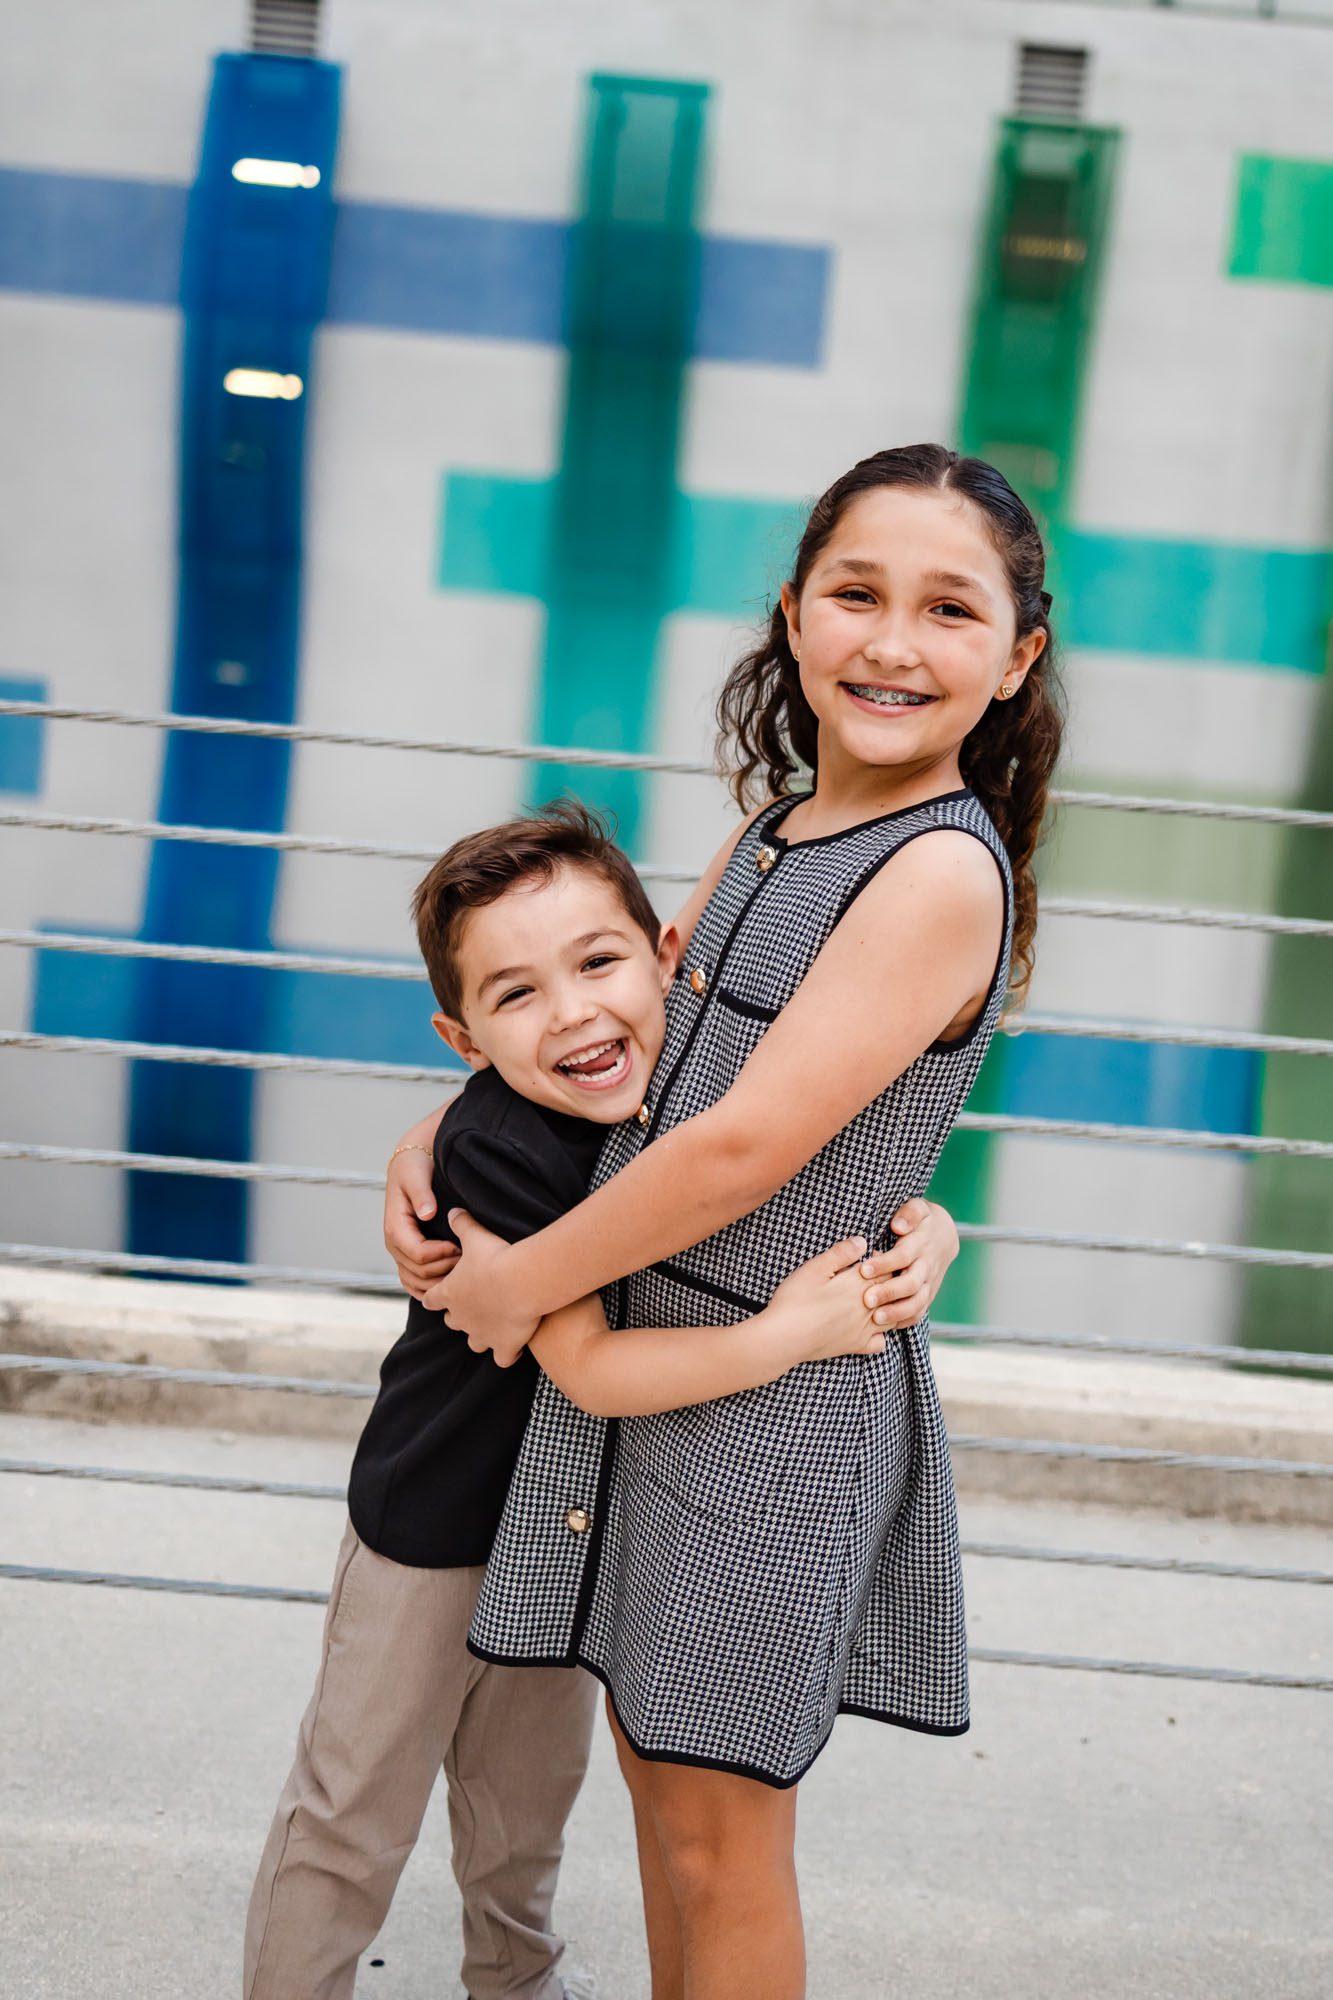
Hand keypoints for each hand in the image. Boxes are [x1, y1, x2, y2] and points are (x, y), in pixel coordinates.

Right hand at [384, 1136, 458, 1298]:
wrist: (410, 1163)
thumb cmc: (414, 1167)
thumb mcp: (416, 1175)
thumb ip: (421, 1194)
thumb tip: (427, 1213)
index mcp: (395, 1227)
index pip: (418, 1253)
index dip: (441, 1254)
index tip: (461, 1246)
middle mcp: (394, 1244)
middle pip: (419, 1272)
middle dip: (445, 1268)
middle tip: (469, 1259)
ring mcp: (400, 1252)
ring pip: (416, 1282)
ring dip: (439, 1281)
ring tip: (463, 1270)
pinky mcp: (407, 1255)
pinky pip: (414, 1282)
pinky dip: (429, 1287)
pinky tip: (449, 1283)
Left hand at [424, 1210, 539, 1367]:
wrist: (522, 1281)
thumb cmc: (497, 1257)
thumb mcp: (475, 1235)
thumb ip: (461, 1224)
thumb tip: (452, 1211)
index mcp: (449, 1294)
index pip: (430, 1299)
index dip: (434, 1296)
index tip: (438, 1294)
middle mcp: (461, 1318)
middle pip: (452, 1322)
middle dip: (460, 1315)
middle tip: (476, 1304)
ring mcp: (482, 1335)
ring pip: (475, 1343)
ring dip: (482, 1335)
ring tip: (496, 1325)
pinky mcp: (504, 1346)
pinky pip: (503, 1359)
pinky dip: (507, 1353)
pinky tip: (515, 1345)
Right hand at [763, 1236, 886, 1365]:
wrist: (784, 1338)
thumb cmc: (795, 1300)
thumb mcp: (813, 1269)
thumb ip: (840, 1254)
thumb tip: (863, 1242)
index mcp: (857, 1284)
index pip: (885, 1268)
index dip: (882, 1260)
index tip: (872, 1257)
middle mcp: (867, 1306)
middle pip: (892, 1290)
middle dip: (888, 1280)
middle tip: (877, 1274)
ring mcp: (864, 1329)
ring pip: (892, 1314)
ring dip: (890, 1305)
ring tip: (877, 1297)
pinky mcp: (856, 1346)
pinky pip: (881, 1342)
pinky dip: (881, 1335)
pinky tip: (871, 1327)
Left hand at [858, 1197, 959, 1328]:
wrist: (945, 1235)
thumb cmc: (921, 1220)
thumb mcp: (919, 1207)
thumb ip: (910, 1213)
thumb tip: (898, 1225)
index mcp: (921, 1245)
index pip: (903, 1256)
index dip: (885, 1264)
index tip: (864, 1269)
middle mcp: (927, 1266)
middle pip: (911, 1284)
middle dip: (889, 1293)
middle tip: (867, 1299)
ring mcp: (929, 1283)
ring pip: (917, 1303)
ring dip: (897, 1312)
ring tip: (876, 1319)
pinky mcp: (928, 1295)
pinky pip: (919, 1312)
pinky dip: (905, 1320)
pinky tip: (886, 1327)